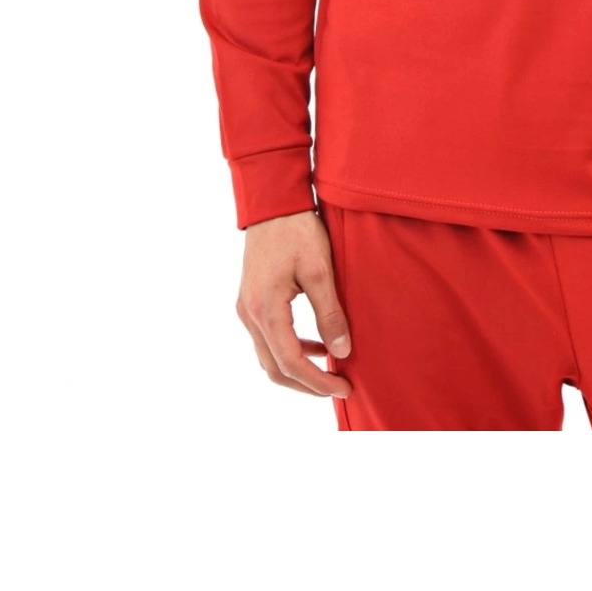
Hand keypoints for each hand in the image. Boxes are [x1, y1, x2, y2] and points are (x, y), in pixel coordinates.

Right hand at [237, 210, 352, 399]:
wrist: (273, 203)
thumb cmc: (298, 231)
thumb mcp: (321, 271)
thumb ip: (330, 314)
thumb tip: (342, 352)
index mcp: (265, 309)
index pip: (291, 362)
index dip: (318, 381)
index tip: (345, 387)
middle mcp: (249, 314)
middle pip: (275, 368)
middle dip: (307, 384)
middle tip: (340, 387)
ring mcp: (246, 309)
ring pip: (268, 357)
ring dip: (298, 369)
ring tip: (330, 371)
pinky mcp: (250, 301)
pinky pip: (268, 339)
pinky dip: (290, 350)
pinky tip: (315, 345)